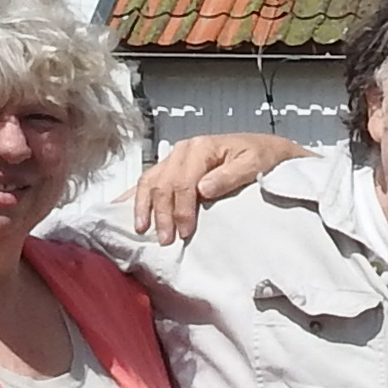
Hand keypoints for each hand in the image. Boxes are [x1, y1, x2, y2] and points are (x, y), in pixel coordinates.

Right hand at [132, 132, 296, 237]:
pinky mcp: (171, 167)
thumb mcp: (254, 164)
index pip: (184, 182)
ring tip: (143, 230)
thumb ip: (229, 176)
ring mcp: (174, 157)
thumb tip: (203, 189)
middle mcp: (183, 150)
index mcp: (201, 147)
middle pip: (163, 184)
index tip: (185, 232)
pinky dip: (134, 195)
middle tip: (166, 240)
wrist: (266, 150)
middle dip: (162, 214)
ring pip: (150, 181)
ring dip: (144, 207)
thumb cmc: (262, 157)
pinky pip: (147, 179)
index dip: (182, 209)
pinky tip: (120, 208)